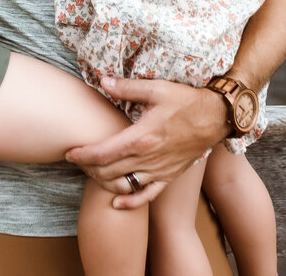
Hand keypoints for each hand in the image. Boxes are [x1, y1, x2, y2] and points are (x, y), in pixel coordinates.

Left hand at [64, 76, 226, 208]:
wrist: (216, 117)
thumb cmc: (187, 101)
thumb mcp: (157, 89)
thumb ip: (127, 88)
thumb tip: (102, 81)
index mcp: (143, 137)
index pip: (103, 152)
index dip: (83, 155)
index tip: (69, 153)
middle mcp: (149, 158)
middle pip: (109, 171)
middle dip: (88, 167)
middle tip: (76, 160)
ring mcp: (160, 170)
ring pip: (124, 185)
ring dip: (103, 182)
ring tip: (92, 172)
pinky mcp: (169, 176)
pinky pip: (147, 195)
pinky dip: (130, 202)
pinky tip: (117, 203)